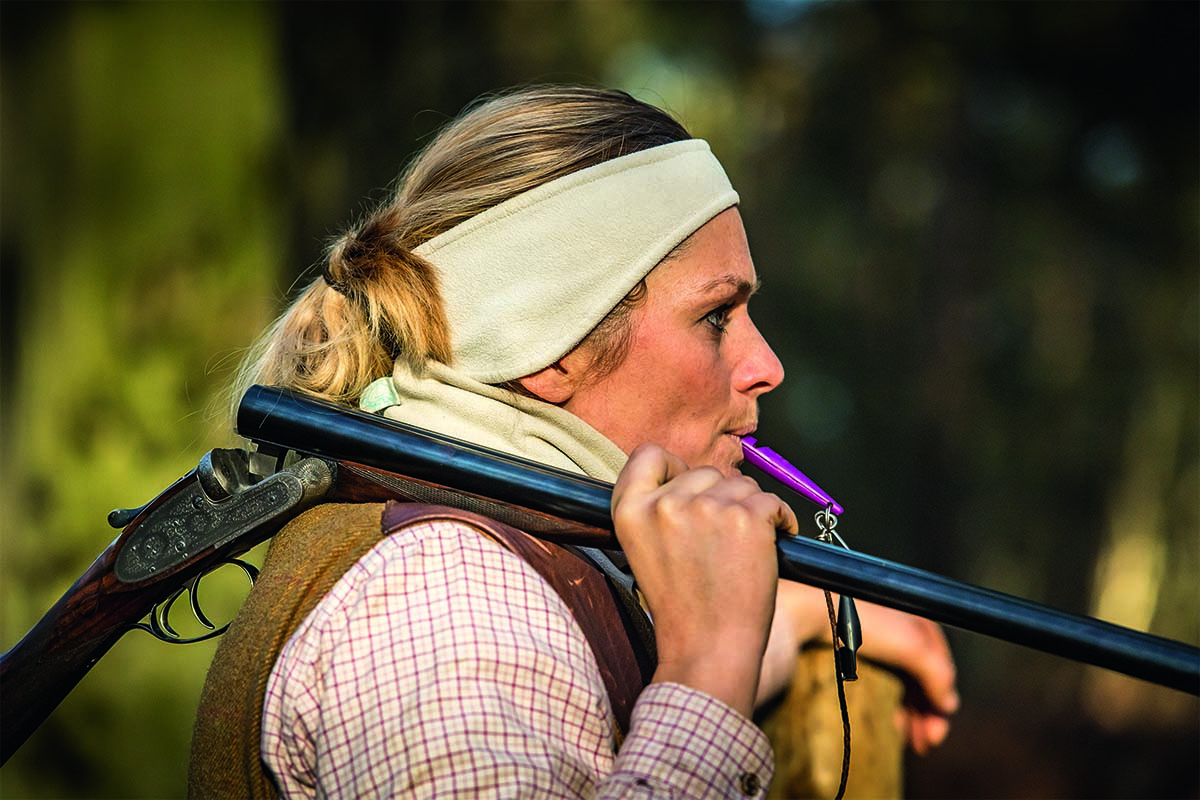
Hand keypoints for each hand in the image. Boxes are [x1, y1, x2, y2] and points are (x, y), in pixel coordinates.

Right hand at [612, 443, 797, 717]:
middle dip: (720, 497)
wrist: (710, 648)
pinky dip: (781, 520)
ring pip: (742, 485)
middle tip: (721, 540)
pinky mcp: (747, 518)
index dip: (672, 466)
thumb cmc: (682, 606)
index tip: (688, 487)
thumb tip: (691, 477)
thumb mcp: (643, 551)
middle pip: (705, 472)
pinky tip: (774, 542)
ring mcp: (707, 509)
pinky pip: (772, 501)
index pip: (647, 455)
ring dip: (750, 510)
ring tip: (742, 551)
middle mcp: (665, 504)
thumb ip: (656, 509)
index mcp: (630, 511)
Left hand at [773, 581, 958, 753]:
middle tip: (926, 743)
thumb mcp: (913, 646)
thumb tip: (948, 704)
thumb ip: (938, 674)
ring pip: (893, 685)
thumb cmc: (859, 625)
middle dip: (926, 711)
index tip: (941, 721)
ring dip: (907, 715)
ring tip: (905, 742)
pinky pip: (869, 687)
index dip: (942, 691)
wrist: (805, 615)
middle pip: (915, 675)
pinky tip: (885, 728)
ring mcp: (864, 642)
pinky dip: (881, 707)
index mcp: (908, 617)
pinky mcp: (841, 655)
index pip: (936, 659)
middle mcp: (889, 627)